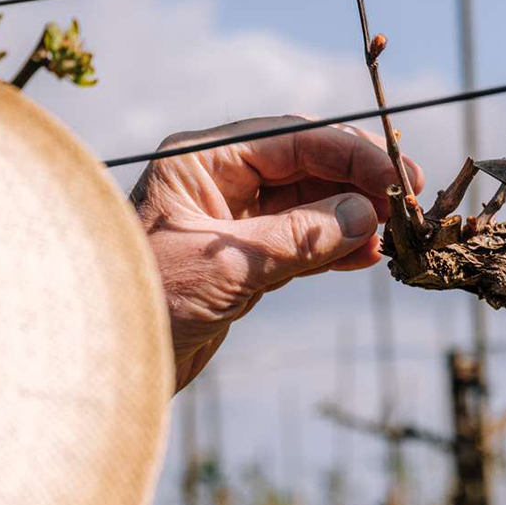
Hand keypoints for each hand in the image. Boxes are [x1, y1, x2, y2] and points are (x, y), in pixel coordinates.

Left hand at [132, 116, 422, 391]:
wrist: (97, 365)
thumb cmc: (143, 303)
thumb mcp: (228, 267)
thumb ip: (300, 237)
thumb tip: (367, 217)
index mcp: (201, 160)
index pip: (292, 139)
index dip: (351, 154)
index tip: (396, 178)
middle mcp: (216, 181)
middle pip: (305, 164)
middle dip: (358, 181)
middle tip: (408, 201)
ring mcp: (230, 220)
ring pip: (309, 203)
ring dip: (354, 216)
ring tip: (396, 233)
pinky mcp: (240, 260)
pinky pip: (300, 241)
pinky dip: (336, 246)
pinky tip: (369, 256)